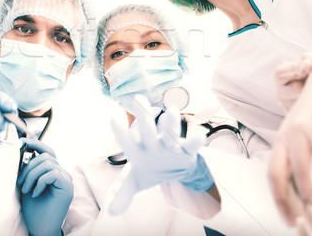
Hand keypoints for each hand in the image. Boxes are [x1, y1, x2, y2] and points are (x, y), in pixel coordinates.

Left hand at [18, 138, 72, 235]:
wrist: (40, 228)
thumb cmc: (33, 209)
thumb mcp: (27, 184)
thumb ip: (27, 169)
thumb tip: (22, 149)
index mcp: (53, 171)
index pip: (48, 151)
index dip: (35, 144)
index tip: (21, 142)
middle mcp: (62, 173)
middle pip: (46, 156)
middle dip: (28, 167)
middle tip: (20, 183)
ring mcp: (67, 180)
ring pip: (48, 163)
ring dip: (31, 176)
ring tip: (26, 190)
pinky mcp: (67, 188)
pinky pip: (52, 173)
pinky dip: (40, 182)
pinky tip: (35, 194)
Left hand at [108, 95, 212, 215]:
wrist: (170, 169)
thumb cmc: (148, 170)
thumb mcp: (134, 182)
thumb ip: (122, 194)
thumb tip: (111, 211)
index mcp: (137, 150)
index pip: (126, 142)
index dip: (121, 132)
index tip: (112, 119)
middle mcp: (152, 143)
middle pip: (147, 129)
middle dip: (143, 115)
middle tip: (138, 99)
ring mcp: (169, 144)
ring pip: (170, 130)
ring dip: (170, 122)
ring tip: (171, 111)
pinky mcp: (186, 149)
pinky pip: (191, 144)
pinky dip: (196, 141)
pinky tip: (200, 137)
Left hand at [269, 48, 311, 233]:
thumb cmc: (311, 115)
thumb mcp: (295, 137)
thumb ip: (298, 165)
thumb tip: (305, 203)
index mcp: (282, 139)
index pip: (275, 173)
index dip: (281, 199)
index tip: (290, 223)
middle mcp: (296, 130)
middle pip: (300, 167)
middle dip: (310, 198)